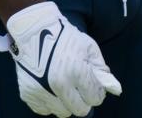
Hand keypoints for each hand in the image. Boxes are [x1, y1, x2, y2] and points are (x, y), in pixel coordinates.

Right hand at [5, 1, 120, 116]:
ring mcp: (42, 91)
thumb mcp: (89, 47)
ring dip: (67, 103)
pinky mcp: (28, 94)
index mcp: (77, 71)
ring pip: (62, 112)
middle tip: (83, 91)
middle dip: (85, 101)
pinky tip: (52, 90)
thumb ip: (101, 69)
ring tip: (67, 88)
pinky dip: (51, 103)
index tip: (96, 88)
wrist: (34, 30)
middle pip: (80, 110)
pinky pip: (44, 110)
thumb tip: (113, 88)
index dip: (98, 93)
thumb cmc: (65, 37)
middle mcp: (59, 84)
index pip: (94, 98)